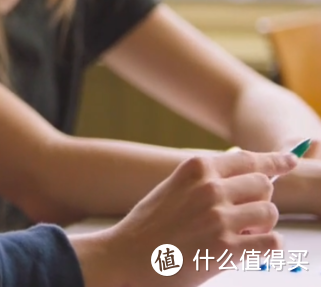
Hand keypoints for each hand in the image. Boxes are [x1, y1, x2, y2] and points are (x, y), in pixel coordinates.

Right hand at [70, 151, 296, 286]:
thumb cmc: (150, 224)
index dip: (274, 160)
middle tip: (245, 214)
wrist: (127, 256)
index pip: (249, 159)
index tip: (289, 160)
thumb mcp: (173, 188)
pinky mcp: (226, 248)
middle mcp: (210, 188)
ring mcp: (219, 218)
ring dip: (261, 224)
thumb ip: (206, 179)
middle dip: (260, 199)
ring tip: (241, 233)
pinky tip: (247, 249)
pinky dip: (266, 246)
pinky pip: (272, 242)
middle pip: (264, 185)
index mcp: (196, 168)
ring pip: (270, 211)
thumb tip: (248, 169)